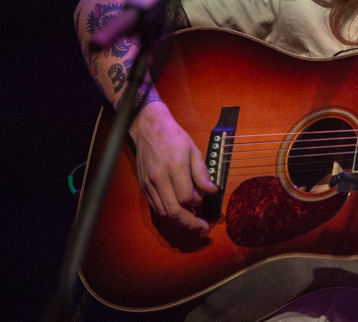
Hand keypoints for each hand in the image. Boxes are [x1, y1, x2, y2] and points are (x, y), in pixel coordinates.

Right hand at [129, 101, 219, 232]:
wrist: (148, 128)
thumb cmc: (174, 137)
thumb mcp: (194, 150)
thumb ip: (202, 172)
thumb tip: (212, 191)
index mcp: (174, 168)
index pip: (186, 198)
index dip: (197, 203)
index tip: (204, 199)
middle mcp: (159, 179)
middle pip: (173, 211)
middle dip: (190, 224)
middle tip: (203, 229)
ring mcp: (149, 184)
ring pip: (163, 213)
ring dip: (179, 222)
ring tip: (193, 225)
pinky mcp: (144, 187)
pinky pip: (156, 207)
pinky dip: (169, 214)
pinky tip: (180, 216)